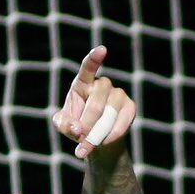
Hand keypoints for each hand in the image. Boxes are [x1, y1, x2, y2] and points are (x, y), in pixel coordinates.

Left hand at [54, 45, 137, 160]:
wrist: (96, 140)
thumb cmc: (76, 127)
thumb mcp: (64, 126)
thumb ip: (64, 125)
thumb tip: (77, 128)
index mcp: (83, 83)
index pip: (88, 68)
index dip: (94, 59)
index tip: (102, 50)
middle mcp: (102, 84)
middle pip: (96, 103)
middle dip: (87, 125)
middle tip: (80, 137)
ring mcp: (118, 94)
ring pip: (110, 114)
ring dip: (97, 133)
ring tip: (89, 143)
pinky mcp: (130, 107)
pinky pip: (122, 123)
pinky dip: (110, 136)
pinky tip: (104, 141)